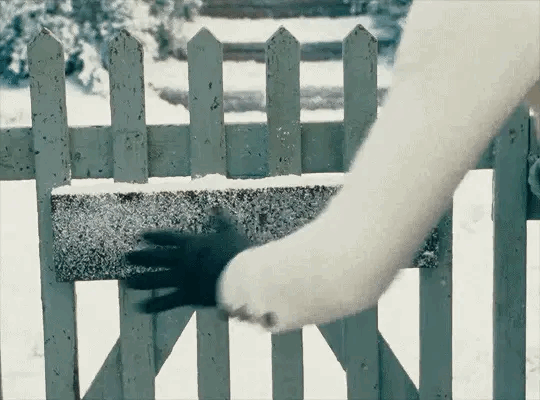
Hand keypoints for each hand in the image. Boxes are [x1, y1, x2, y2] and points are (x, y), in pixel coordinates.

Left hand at [123, 210, 251, 312]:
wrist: (241, 275)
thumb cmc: (237, 251)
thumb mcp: (229, 231)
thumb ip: (221, 220)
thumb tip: (216, 207)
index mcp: (192, 243)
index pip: (168, 238)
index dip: (154, 237)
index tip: (141, 236)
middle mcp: (183, 260)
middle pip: (157, 258)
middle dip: (141, 257)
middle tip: (127, 257)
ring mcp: (183, 278)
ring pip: (157, 279)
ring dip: (141, 281)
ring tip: (127, 282)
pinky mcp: (188, 295)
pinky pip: (167, 301)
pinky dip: (154, 305)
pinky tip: (139, 307)